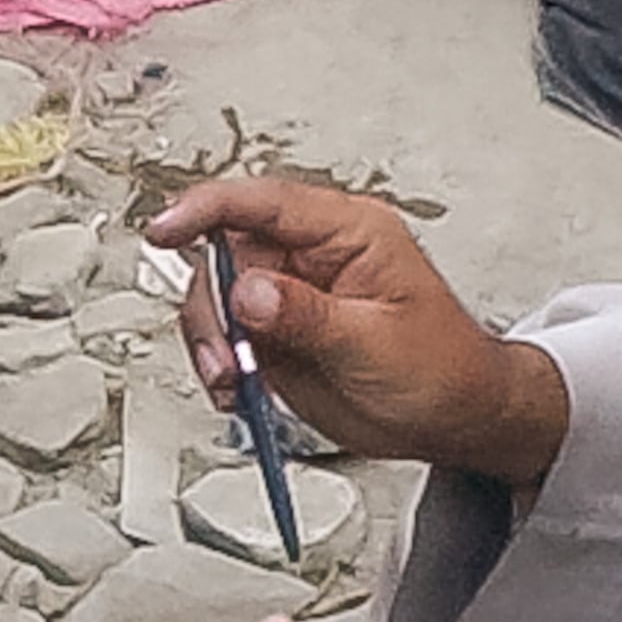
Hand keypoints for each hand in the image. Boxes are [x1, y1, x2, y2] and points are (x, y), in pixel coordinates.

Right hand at [151, 172, 567, 484]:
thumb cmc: (442, 368)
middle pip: (224, 251)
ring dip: (210, 339)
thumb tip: (249, 290)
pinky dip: (218, 365)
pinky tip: (238, 390)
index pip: (264, 202)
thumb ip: (307, 315)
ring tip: (233, 380)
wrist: (454, 419)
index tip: (166, 229)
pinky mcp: (275, 334)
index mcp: (348, 233)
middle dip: (210, 304)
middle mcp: (310, 256)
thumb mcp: (375, 342)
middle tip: (226, 354)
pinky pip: (223, 336)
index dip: (206, 209)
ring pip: (215, 296)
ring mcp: (288, 295)